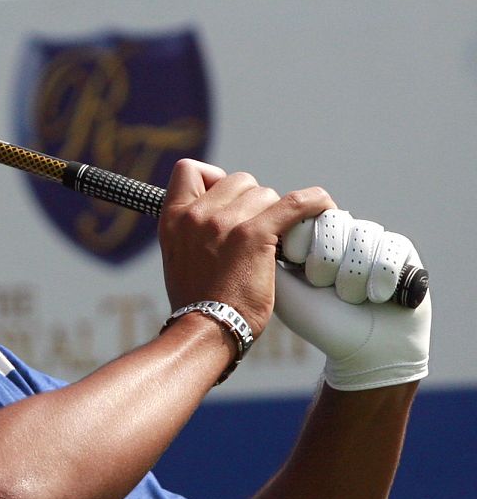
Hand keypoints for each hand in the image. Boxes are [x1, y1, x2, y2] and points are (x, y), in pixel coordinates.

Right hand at [158, 161, 334, 339]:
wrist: (204, 329)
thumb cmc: (197, 301)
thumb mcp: (178, 256)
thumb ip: (193, 231)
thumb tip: (220, 215)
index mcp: (172, 217)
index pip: (190, 169)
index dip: (213, 179)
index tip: (226, 202)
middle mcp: (195, 214)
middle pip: (239, 181)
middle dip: (253, 202)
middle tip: (258, 233)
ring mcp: (224, 222)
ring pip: (265, 193)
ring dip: (275, 214)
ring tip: (277, 243)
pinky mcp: (255, 235)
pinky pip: (295, 203)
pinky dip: (314, 203)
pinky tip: (325, 207)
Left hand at [275, 211, 430, 389]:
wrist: (364, 352)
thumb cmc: (318, 321)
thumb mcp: (282, 286)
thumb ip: (268, 251)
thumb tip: (263, 219)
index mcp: (312, 237)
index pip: (304, 212)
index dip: (301, 243)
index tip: (297, 269)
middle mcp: (344, 234)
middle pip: (334, 221)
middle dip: (325, 262)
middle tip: (324, 287)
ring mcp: (374, 240)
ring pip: (363, 235)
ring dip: (352, 276)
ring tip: (350, 298)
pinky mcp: (403, 251)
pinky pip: (392, 247)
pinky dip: (380, 279)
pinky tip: (377, 297)